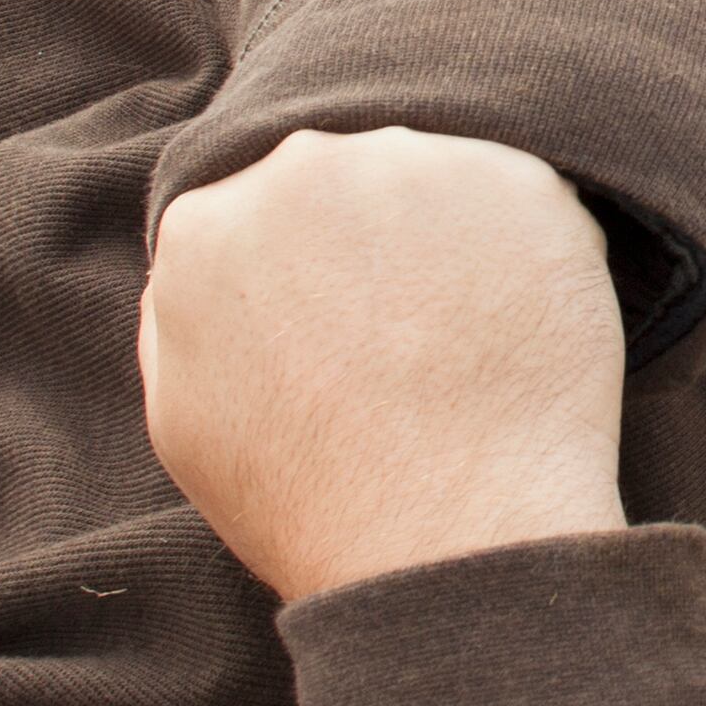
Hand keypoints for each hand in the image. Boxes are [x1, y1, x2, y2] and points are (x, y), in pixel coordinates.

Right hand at [136, 127, 630, 602]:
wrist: (448, 540)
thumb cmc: (310, 504)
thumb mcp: (184, 420)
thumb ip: (179, 315)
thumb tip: (212, 250)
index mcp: (203, 226)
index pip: (257, 218)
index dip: (307, 276)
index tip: (340, 331)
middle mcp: (301, 168)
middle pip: (344, 186)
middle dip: (374, 246)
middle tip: (408, 344)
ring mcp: (413, 166)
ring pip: (433, 184)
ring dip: (452, 242)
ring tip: (464, 348)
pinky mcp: (519, 180)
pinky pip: (522, 202)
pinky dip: (527, 253)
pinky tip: (516, 333)